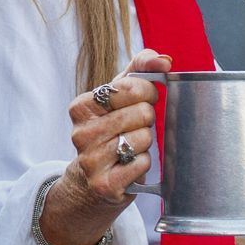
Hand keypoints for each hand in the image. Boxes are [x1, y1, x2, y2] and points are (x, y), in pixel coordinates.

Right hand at [59, 49, 170, 208]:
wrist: (90, 183)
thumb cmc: (110, 132)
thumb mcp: (118, 98)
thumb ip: (139, 70)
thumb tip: (163, 60)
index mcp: (81, 107)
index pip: (131, 87)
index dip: (147, 92)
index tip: (144, 99)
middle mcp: (81, 133)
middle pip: (141, 113)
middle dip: (146, 119)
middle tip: (136, 127)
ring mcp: (91, 160)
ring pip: (143, 139)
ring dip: (146, 143)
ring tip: (131, 147)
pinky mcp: (105, 184)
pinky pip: (142, 164)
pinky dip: (143, 163)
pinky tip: (130, 165)